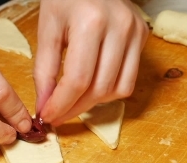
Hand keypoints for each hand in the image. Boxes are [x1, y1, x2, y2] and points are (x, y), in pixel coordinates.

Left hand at [34, 0, 148, 126]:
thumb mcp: (47, 28)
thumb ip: (44, 70)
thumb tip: (44, 106)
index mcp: (91, 22)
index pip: (78, 79)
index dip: (61, 104)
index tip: (48, 117)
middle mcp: (119, 27)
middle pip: (99, 88)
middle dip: (76, 109)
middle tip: (58, 116)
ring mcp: (135, 32)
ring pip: (118, 89)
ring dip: (94, 103)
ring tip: (74, 101)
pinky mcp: (143, 36)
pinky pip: (129, 79)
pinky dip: (110, 91)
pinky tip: (93, 87)